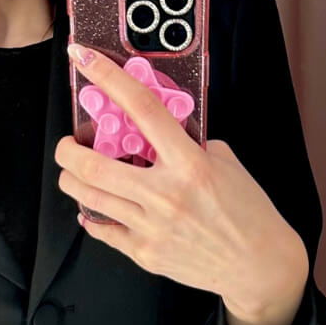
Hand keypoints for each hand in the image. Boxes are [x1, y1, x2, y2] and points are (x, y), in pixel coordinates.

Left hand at [57, 42, 307, 316]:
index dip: (109, 78)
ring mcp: (152, 227)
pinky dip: (92, 216)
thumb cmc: (247, 212)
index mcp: (189, 164)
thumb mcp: (225, 164)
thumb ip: (189, 145)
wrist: (258, 265)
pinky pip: (104, 230)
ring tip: (73, 173)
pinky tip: (93, 208)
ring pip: (89, 198)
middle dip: (67, 151)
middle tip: (66, 145)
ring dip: (71, 181)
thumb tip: (155, 133)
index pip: (142, 109)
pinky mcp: (146, 253)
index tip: (84, 59)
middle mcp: (166, 195)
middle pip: (93, 166)